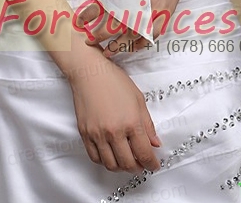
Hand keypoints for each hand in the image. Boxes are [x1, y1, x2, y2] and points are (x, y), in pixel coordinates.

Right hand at [68, 57, 161, 172]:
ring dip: (121, 167)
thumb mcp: (138, 99)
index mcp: (131, 122)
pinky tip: (111, 155)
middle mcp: (114, 132)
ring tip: (127, 160)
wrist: (89, 72)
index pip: (144, 153)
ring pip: (111, 165)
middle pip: (128, 164)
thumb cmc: (114, 80)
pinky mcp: (85, 134)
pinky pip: (95, 158)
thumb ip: (147, 124)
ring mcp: (98, 134)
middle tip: (142, 164)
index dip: (152, 163)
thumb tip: (155, 143)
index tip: (154, 165)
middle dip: (138, 168)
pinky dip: (105, 162)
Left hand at [78, 0, 191, 55]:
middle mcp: (133, 4)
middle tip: (89, 41)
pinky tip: (131, 47)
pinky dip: (139, 44)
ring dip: (116, 46)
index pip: (97, 8)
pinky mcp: (162, 17)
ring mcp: (149, 12)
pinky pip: (149, 37)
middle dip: (97, 36)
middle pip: (110, 27)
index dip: (85, 18)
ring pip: (129, 37)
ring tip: (106, 51)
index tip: (78, 23)